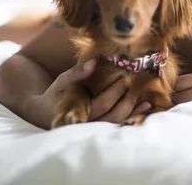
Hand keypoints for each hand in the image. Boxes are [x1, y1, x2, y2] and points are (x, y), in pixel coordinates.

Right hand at [24, 60, 150, 128]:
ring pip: (116, 123)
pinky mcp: (98, 130)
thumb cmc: (55, 94)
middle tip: (137, 86)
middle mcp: (87, 124)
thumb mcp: (62, 80)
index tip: (126, 78)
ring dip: (133, 112)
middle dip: (128, 101)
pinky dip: (131, 118)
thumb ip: (76, 73)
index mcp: (78, 112)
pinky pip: (116, 126)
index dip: (115, 92)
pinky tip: (143, 110)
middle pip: (113, 116)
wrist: (44, 112)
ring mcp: (93, 129)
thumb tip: (94, 63)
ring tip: (147, 102)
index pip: (102, 104)